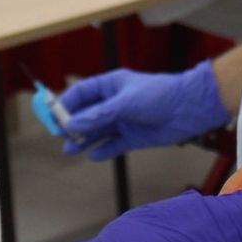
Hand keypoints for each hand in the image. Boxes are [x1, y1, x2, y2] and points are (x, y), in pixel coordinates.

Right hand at [60, 63, 230, 160]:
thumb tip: (72, 125)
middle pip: (86, 114)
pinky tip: (94, 155)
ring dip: (84, 139)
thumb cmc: (159, 95)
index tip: (52, 115)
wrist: (189, 109)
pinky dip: (103, 150)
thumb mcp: (125, 103)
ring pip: (97, 131)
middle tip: (59, 135)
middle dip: (72, 124)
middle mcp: (115, 103)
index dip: (66, 103)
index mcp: (111, 85)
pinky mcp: (133, 137)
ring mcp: (124, 120)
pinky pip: (113, 145)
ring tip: (70, 149)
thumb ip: (98, 115)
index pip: (82, 93)